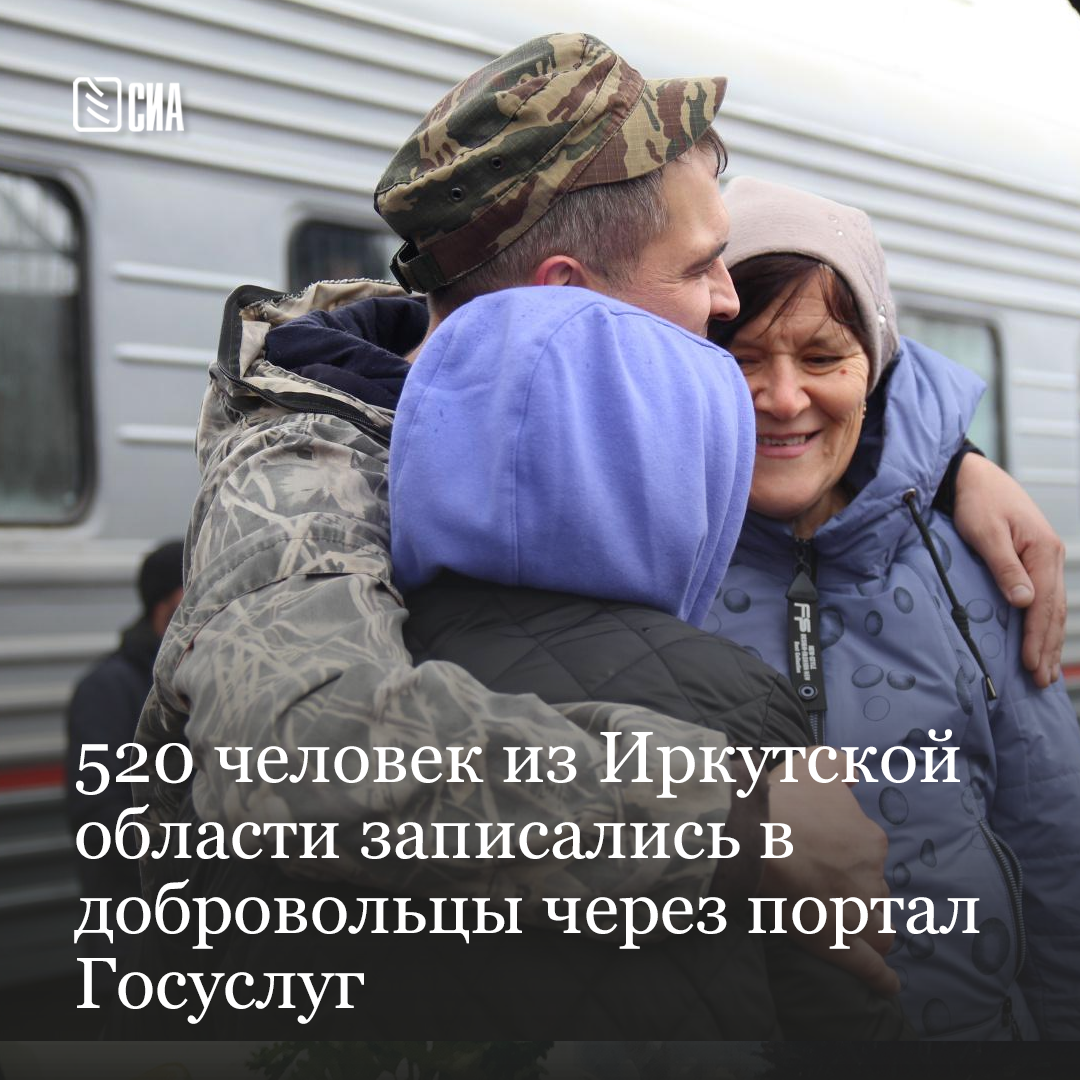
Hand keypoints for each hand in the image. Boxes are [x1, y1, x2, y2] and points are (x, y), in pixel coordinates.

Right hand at [760, 756, 898, 996]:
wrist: (757, 838)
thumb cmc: (785, 801)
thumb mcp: (815, 764)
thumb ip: (838, 765)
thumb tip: (852, 773)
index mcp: (868, 839)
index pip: (867, 849)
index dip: (845, 850)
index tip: (823, 848)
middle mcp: (870, 878)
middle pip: (872, 888)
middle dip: (857, 888)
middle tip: (826, 883)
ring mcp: (857, 914)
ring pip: (876, 926)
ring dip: (869, 926)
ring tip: (850, 926)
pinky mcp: (839, 944)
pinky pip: (869, 967)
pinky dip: (880, 977)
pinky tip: (887, 984)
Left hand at [953, 453, 1065, 686]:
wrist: (974, 476)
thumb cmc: (977, 501)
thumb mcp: (985, 532)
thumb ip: (1004, 566)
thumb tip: (1023, 602)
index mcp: (1043, 550)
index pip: (1042, 604)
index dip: (1036, 637)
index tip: (1030, 665)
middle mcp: (1050, 556)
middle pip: (1053, 611)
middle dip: (1047, 647)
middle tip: (1042, 681)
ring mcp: (1045, 558)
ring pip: (1053, 607)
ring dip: (1049, 639)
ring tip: (1045, 671)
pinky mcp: (1034, 559)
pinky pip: (1045, 597)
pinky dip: (1045, 622)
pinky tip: (1041, 639)